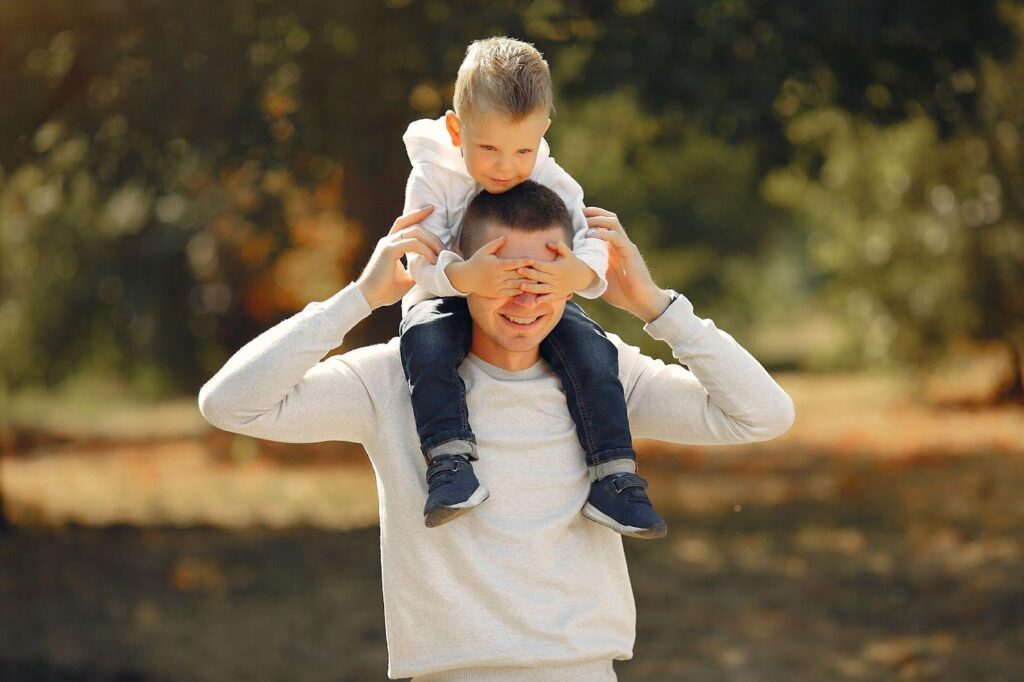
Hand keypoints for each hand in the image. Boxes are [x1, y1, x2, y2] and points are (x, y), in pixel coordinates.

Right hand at [356, 206, 442, 308]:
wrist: (369, 298)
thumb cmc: (385, 290)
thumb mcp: (407, 279)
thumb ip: (417, 270)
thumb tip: (431, 271)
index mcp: (391, 244)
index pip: (405, 223)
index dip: (417, 214)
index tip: (431, 209)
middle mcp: (388, 240)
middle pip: (414, 226)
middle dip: (433, 235)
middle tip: (446, 247)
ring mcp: (388, 244)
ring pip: (415, 232)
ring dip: (431, 242)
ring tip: (441, 255)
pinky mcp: (388, 251)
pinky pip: (412, 244)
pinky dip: (425, 250)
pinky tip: (432, 260)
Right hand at [446, 235, 534, 296]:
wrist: (466, 278)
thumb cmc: (476, 262)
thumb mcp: (484, 251)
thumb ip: (495, 244)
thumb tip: (505, 237)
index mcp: (496, 265)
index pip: (513, 263)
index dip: (524, 261)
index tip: (533, 259)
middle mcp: (498, 276)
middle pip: (517, 275)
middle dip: (529, 273)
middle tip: (541, 271)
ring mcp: (497, 286)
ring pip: (516, 285)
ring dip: (527, 283)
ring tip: (538, 281)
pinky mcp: (497, 293)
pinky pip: (510, 293)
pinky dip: (519, 291)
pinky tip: (527, 289)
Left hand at [515, 241, 596, 302]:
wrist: (583, 277)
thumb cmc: (572, 262)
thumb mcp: (567, 253)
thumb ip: (558, 246)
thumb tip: (547, 243)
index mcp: (557, 268)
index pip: (543, 265)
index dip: (534, 263)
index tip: (524, 261)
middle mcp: (557, 278)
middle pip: (541, 276)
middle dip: (529, 274)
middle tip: (518, 270)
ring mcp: (557, 288)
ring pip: (543, 288)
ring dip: (532, 288)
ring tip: (521, 286)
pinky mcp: (558, 295)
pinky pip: (550, 298)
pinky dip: (543, 300)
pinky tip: (535, 301)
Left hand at [584, 207, 671, 321]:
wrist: (640, 301)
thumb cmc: (622, 293)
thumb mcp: (600, 279)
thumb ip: (590, 270)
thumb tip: (573, 271)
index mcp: (612, 248)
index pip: (603, 225)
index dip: (590, 218)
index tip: (576, 215)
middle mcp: (619, 244)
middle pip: (609, 218)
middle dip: (594, 212)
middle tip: (580, 211)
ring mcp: (625, 246)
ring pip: (613, 222)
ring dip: (598, 218)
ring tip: (585, 221)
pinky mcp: (630, 252)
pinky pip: (616, 237)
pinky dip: (603, 233)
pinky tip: (591, 235)